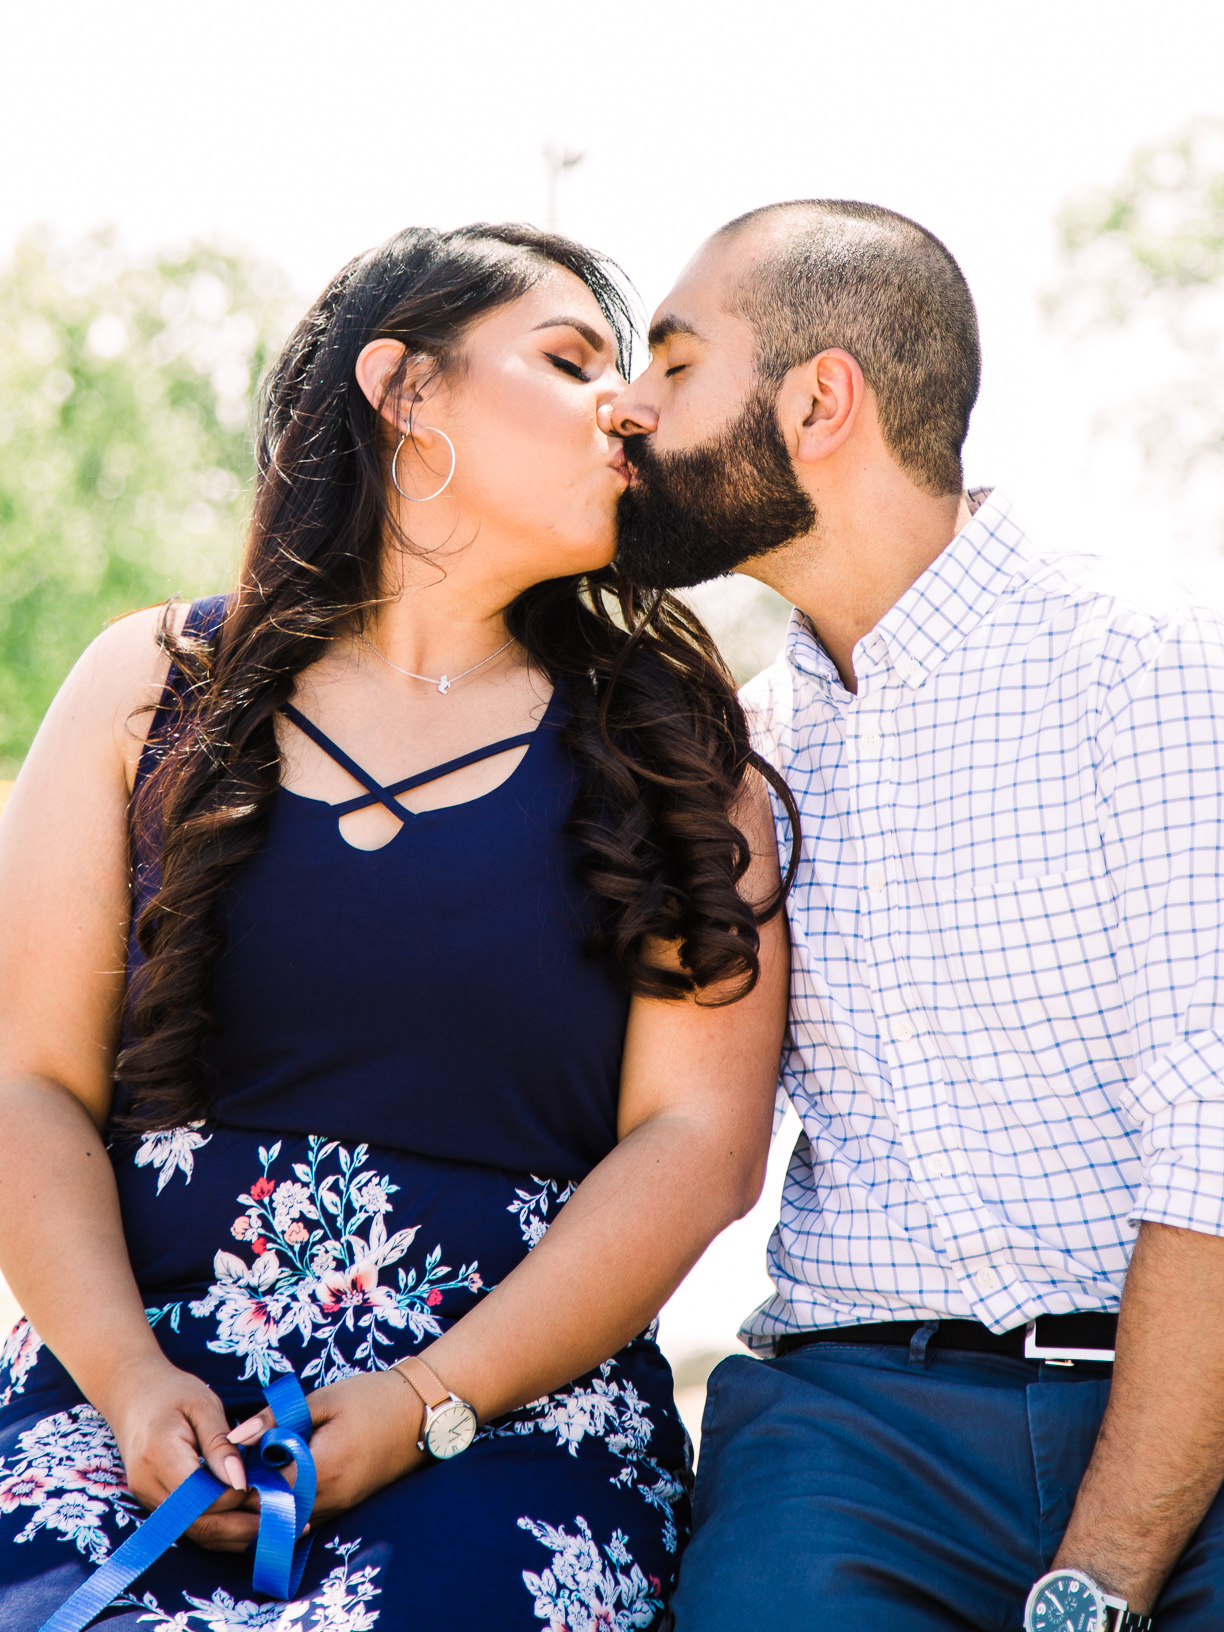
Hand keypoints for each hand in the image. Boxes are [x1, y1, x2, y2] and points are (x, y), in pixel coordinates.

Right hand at [101, 1355, 258, 1551]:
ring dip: (235, 1534)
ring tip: (277, 1526)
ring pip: (195, 1532)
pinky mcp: (154, 1503)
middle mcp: (148, 1486)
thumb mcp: (202, 1405)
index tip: (271, 1486)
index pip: (204, 1496)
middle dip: (244, 1527)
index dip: (239, 1496)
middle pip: (199, 1524)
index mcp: (159, 1456)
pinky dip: (221, 1527)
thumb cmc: (172, 1392)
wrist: (132, 1393)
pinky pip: (189, 1524)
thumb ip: (220, 1444)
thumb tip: (241, 1481)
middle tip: (287, 1520)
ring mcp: (147, 1498)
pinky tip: (250, 1523)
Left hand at [228, 1367, 427, 1527]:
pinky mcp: (346, 1505)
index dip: (242, 1480)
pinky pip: (306, 1518)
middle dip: (251, 1497)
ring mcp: (340, 1506)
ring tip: (256, 1474)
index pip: (265, 1492)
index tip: (231, 1460)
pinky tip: (281, 1482)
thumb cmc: (372, 1398)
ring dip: (269, 1504)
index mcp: (321, 1470)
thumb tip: (236, 1436)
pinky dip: (288, 1506)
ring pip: (289, 1522)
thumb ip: (277, 1418)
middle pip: (273, 1514)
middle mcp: (330, 1498)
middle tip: (238, 1470)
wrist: (420, 1412)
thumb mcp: (323, 1399)